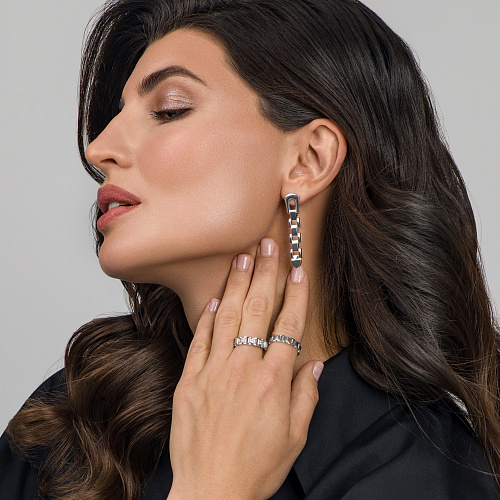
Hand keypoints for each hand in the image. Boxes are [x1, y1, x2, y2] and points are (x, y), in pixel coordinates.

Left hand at [167, 238, 323, 499]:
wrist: (210, 492)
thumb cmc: (256, 468)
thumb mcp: (295, 438)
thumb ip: (305, 396)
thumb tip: (312, 365)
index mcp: (273, 381)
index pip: (289, 325)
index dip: (295, 294)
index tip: (298, 270)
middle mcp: (244, 368)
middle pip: (258, 310)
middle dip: (266, 273)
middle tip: (267, 245)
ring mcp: (214, 372)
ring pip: (228, 317)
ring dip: (237, 284)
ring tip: (242, 257)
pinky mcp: (190, 381)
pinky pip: (200, 341)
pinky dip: (208, 317)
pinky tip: (216, 298)